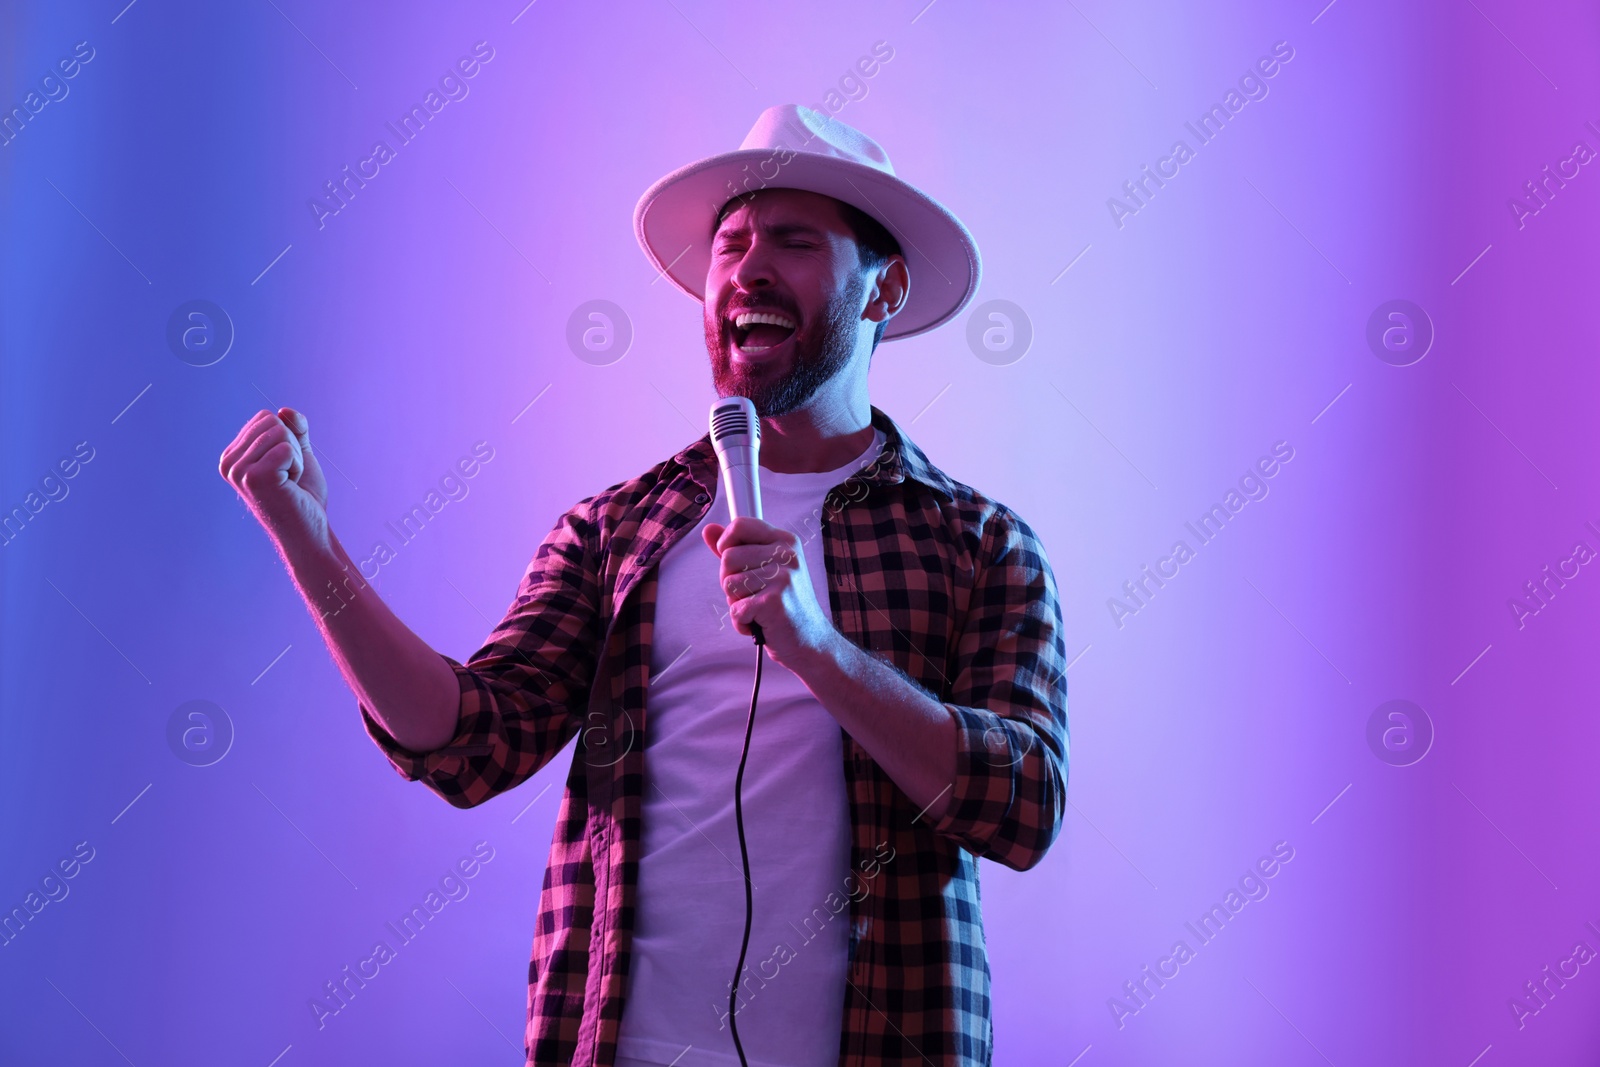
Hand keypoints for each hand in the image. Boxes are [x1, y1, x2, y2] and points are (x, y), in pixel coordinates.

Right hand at [219, 407, 330, 553]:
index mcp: (232, 456)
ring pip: (281, 433)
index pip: (265, 417)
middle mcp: (229, 463)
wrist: (308, 530)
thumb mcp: (298, 455)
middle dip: (293, 447)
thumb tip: (285, 410)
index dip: (287, 438)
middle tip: (289, 476)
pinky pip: (288, 449)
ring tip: (289, 481)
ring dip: (297, 458)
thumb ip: (294, 430)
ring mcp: (239, 471)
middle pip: (272, 421)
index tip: (284, 467)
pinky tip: (291, 486)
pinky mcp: (255, 478)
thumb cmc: (301, 495)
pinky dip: (298, 465)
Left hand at [703, 516, 839, 670]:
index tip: (735, 563)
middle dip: (730, 582)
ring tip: (759, 609)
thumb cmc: (785, 604)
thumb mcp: (763, 568)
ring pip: (728, 584)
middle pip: (728, 557)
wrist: (810, 640)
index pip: (740, 525)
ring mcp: (782, 577)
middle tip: (753, 594)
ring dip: (737, 603)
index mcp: (784, 541)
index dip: (726, 544)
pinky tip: (760, 623)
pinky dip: (742, 622)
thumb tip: (708, 530)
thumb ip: (736, 548)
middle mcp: (786, 555)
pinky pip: (735, 609)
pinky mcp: (774, 601)